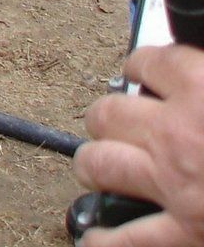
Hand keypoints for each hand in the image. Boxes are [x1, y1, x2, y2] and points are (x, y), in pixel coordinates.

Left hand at [74, 46, 203, 245]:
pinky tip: (95, 238)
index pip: (147, 61)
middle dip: (109, 116)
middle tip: (119, 121)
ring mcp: (174, 184)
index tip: (145, 71)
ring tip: (97, 166)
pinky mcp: (184, 232)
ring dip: (95, 164)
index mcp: (202, 89)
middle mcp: (177, 133)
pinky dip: (106, 241)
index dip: (143, 66)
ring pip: (99, 162)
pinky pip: (128, 238)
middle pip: (108, 112)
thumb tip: (196, 60)